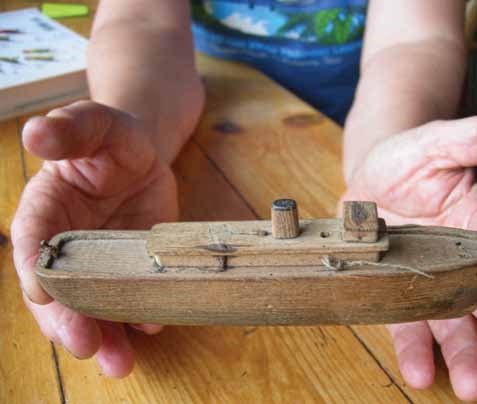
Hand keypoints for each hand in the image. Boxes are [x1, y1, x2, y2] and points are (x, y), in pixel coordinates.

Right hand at [11, 101, 179, 376]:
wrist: (143, 156)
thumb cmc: (112, 138)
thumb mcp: (96, 124)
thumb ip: (71, 128)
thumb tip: (36, 132)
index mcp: (45, 211)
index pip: (32, 243)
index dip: (35, 269)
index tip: (43, 292)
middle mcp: (66, 247)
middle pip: (58, 291)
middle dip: (68, 321)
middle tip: (86, 346)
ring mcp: (99, 264)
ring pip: (93, 307)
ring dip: (104, 336)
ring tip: (119, 363)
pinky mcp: (130, 270)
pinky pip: (131, 300)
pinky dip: (139, 317)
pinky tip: (151, 327)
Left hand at [342, 104, 476, 399]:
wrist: (371, 176)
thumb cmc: (409, 157)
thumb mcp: (441, 140)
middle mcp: (460, 256)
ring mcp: (427, 277)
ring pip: (452, 320)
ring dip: (463, 352)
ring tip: (469, 384)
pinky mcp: (395, 290)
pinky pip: (406, 321)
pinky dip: (414, 347)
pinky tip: (419, 371)